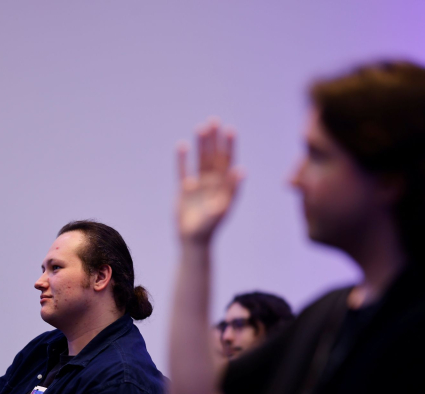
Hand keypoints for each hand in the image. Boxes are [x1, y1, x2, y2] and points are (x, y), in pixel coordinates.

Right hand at [176, 120, 243, 243]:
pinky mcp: (184, 190)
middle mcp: (213, 183)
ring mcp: (198, 185)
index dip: (229, 146)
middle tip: (214, 121)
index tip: (229, 130)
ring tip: (200, 128)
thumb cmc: (210, 227)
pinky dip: (182, 159)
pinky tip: (182, 145)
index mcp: (225, 186)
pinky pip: (183, 170)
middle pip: (214, 157)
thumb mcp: (223, 207)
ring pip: (200, 160)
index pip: (228, 162)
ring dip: (200, 145)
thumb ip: (232, 188)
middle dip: (214, 140)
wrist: (193, 241)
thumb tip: (241, 170)